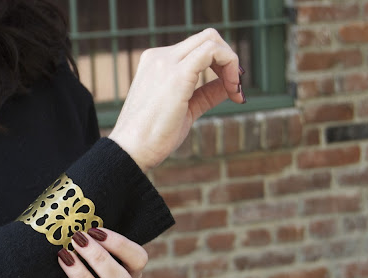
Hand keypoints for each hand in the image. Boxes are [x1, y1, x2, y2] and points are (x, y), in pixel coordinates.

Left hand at [48, 228, 147, 277]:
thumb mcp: (105, 269)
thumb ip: (97, 249)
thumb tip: (72, 217)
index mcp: (132, 277)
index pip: (138, 259)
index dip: (120, 244)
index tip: (95, 230)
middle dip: (99, 259)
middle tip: (77, 240)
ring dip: (82, 277)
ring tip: (63, 257)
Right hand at [108, 28, 244, 172]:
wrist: (132, 151)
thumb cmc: (153, 137)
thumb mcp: (185, 110)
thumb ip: (205, 93)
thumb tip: (228, 86)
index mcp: (156, 63)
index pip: (196, 48)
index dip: (220, 63)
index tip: (231, 89)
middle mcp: (159, 57)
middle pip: (207, 38)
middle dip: (228, 59)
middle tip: (235, 86)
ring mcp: (166, 62)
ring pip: (211, 40)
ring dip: (231, 61)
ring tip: (235, 90)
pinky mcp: (177, 74)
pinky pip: (213, 51)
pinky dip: (230, 66)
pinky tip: (233, 90)